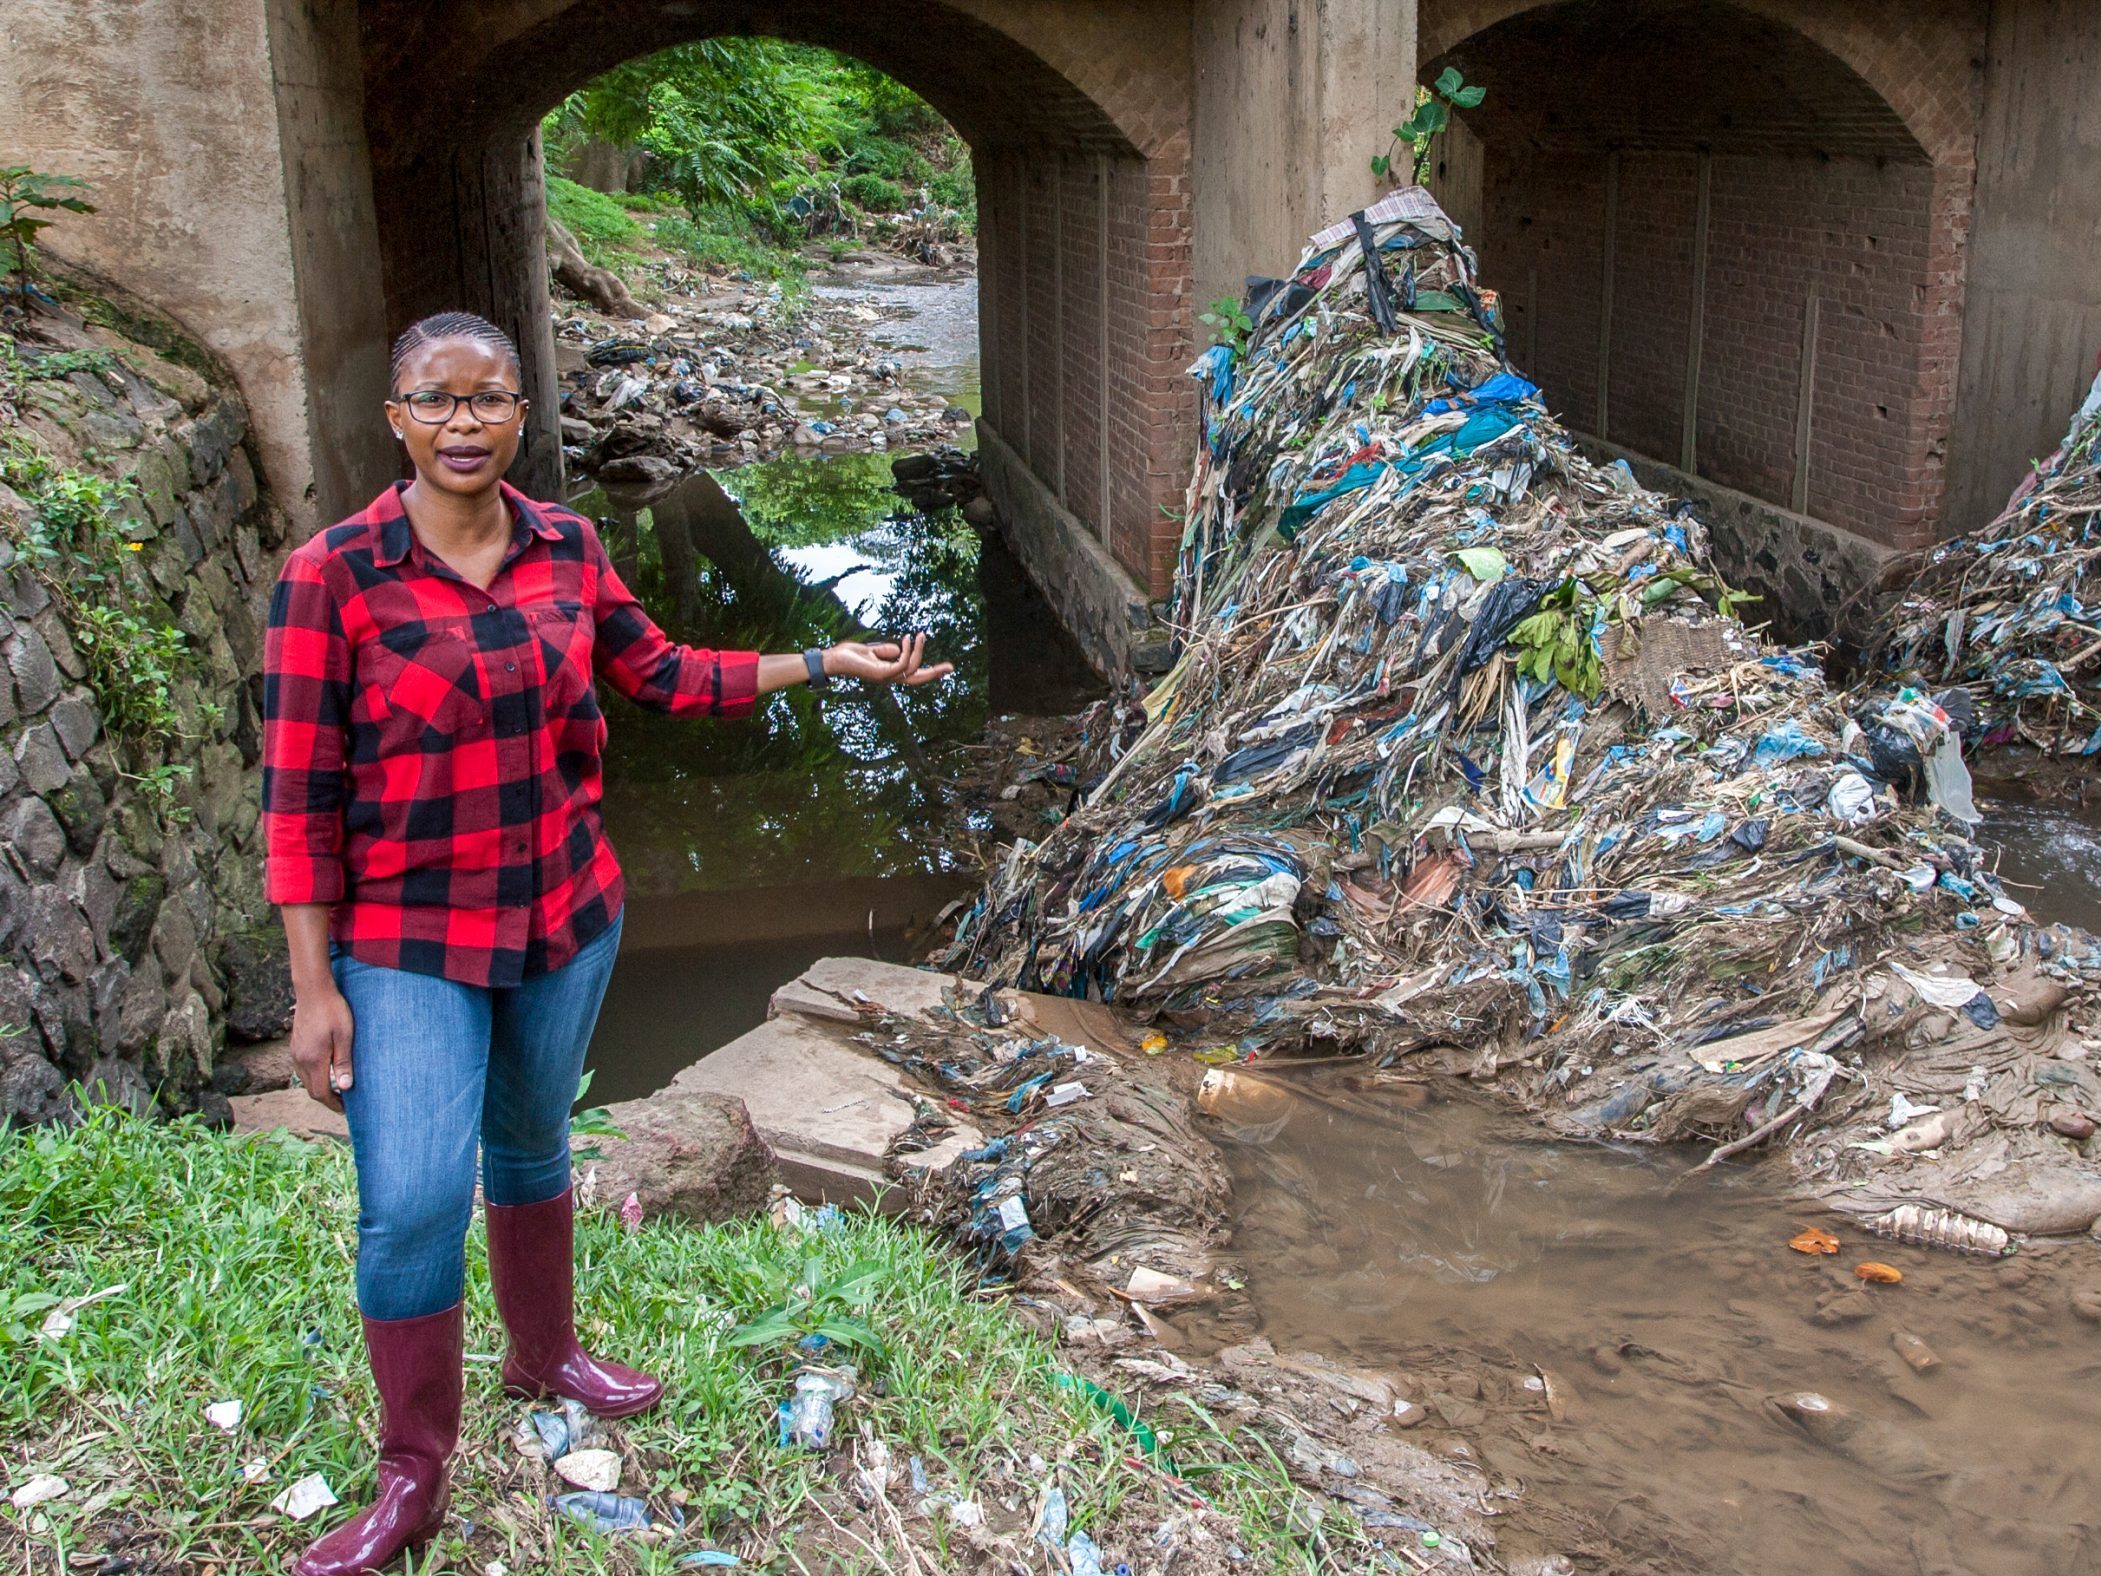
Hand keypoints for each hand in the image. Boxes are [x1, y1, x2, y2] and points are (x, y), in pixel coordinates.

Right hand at [290, 988, 355, 1111]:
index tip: (346, 1109)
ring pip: (306, 1079)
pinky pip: (303, 1068)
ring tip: (338, 1088)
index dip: (333, 1103)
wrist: (313, 990)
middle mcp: (300, 1059)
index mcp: (313, 1059)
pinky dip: (314, 1076)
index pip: (320, 1092)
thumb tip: (345, 1087)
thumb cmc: (333, 1011)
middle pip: (311, 1089)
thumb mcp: (345, 1036)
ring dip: (320, 1087)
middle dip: (327, 1098)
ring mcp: (295, 1052)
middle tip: (345, 1102)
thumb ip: (344, 1062)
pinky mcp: (295, 1045)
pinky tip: (326, 1071)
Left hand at [826, 633, 952, 687]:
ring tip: (919, 634)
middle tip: (951, 667)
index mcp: (889, 673)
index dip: (929, 671)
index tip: (945, 667)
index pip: (913, 674)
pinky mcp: (880, 674)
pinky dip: (907, 651)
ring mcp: (885, 677)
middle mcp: (889, 678)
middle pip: (918, 678)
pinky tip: (907, 639)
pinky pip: (902, 664)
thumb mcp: (872, 650)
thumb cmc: (850, 655)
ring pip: (912, 668)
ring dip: (919, 650)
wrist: (833, 660)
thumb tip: (901, 649)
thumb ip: (887, 650)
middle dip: (935, 673)